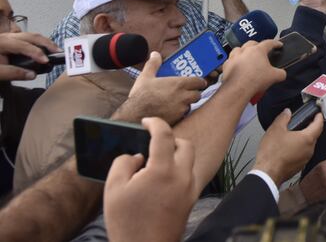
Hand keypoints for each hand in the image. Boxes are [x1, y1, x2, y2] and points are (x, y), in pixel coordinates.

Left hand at [0, 32, 60, 80]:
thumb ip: (13, 73)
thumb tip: (32, 75)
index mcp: (3, 43)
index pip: (24, 46)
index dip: (37, 53)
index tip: (46, 61)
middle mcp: (7, 37)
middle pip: (31, 36)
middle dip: (46, 43)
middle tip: (58, 51)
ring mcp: (8, 37)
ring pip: (31, 35)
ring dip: (44, 42)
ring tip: (55, 50)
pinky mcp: (10, 41)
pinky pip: (27, 38)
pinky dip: (38, 42)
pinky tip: (43, 49)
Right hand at [104, 117, 196, 241]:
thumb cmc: (127, 222)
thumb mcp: (114, 189)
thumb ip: (123, 163)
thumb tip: (136, 156)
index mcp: (163, 170)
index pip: (164, 135)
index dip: (154, 123)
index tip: (146, 122)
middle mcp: (182, 176)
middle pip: (184, 144)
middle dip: (170, 139)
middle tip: (152, 143)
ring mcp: (190, 188)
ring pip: (189, 160)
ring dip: (176, 154)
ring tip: (155, 162)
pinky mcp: (191, 200)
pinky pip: (189, 175)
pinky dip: (179, 169)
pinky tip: (162, 179)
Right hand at [116, 52, 206, 123]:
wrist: (134, 116)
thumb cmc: (140, 96)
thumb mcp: (145, 77)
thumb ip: (153, 64)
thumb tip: (155, 54)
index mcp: (178, 84)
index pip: (199, 82)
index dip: (199, 82)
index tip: (197, 82)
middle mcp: (183, 96)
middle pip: (198, 94)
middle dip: (194, 93)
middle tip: (187, 92)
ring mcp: (181, 109)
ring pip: (191, 105)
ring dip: (187, 103)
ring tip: (177, 101)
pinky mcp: (177, 119)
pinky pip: (184, 115)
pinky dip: (180, 112)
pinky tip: (172, 110)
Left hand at [221, 39, 286, 97]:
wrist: (238, 88)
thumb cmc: (255, 80)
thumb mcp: (275, 77)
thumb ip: (281, 73)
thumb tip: (282, 74)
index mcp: (258, 50)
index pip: (269, 43)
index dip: (275, 43)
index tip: (278, 44)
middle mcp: (245, 50)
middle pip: (252, 43)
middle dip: (258, 46)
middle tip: (262, 52)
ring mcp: (234, 56)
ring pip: (239, 49)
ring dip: (244, 52)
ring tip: (248, 58)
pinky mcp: (227, 64)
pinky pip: (231, 60)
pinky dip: (235, 62)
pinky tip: (238, 67)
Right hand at [253, 109, 323, 185]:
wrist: (267, 173)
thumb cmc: (272, 154)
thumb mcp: (276, 129)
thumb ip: (283, 118)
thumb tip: (287, 113)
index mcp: (307, 139)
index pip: (319, 125)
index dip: (319, 118)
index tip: (318, 114)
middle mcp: (309, 150)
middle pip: (314, 136)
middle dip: (310, 128)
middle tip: (304, 122)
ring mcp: (305, 159)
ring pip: (308, 146)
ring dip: (303, 139)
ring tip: (293, 134)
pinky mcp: (299, 166)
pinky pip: (302, 154)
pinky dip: (298, 149)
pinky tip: (288, 147)